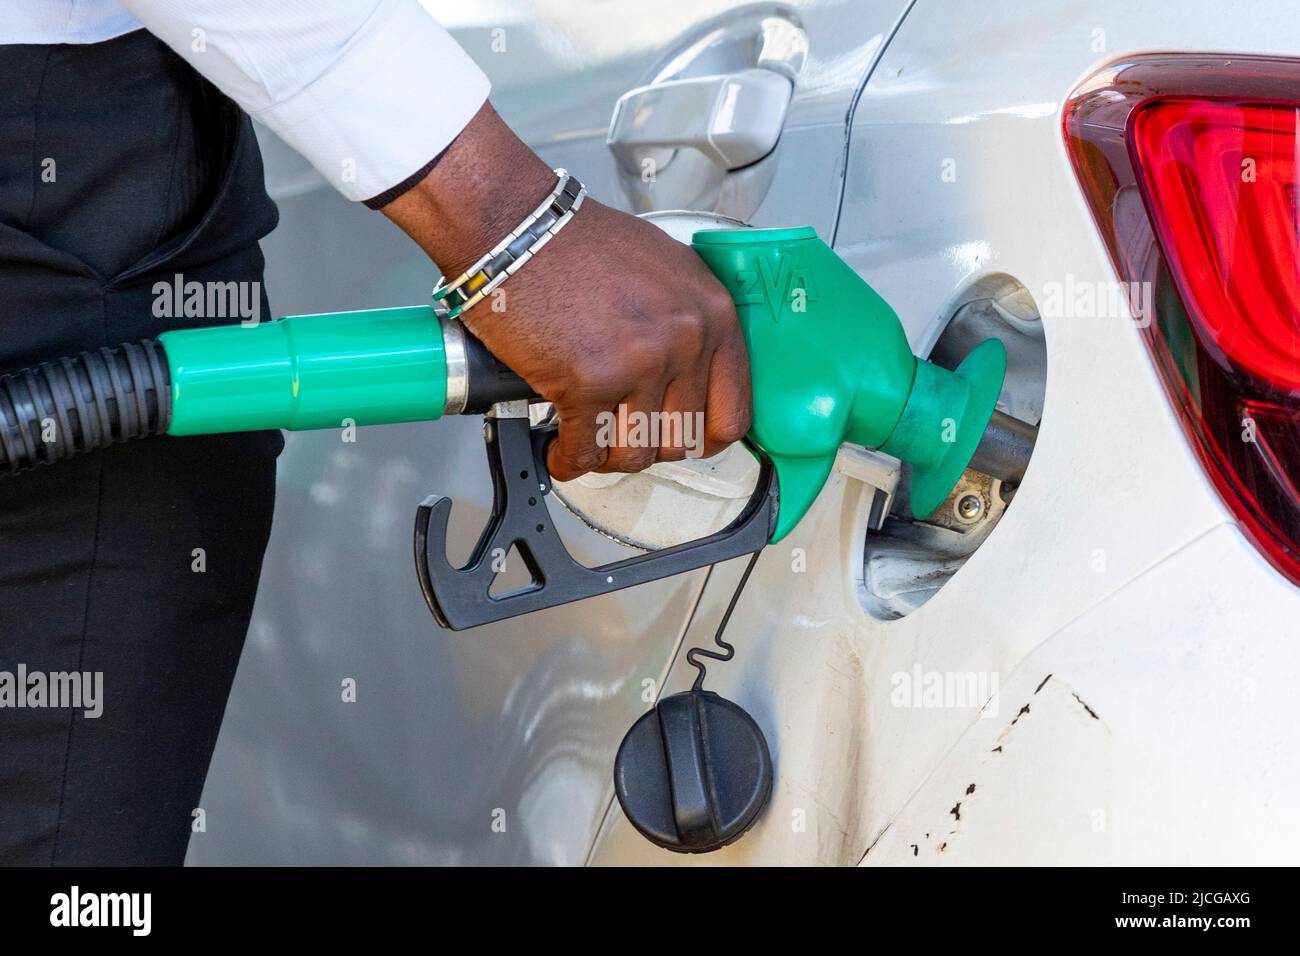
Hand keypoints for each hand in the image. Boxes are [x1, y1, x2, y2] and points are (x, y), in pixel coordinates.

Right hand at [381, 103, 751, 480]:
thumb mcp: (663, 269)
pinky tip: (558, 447)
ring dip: (606, 455)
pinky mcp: (590, 382)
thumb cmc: (577, 242)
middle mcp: (686, 339)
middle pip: (681, 441)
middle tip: (619, 430)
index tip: (679, 438)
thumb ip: (687, 323)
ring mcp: (640, 363)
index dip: (702, 437)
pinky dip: (567, 459)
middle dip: (645, 443)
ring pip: (634, 454)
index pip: (733, 413)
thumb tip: (690, 377)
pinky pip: (586, 452)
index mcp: (713, 313)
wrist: (516, 226)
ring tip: (586, 437)